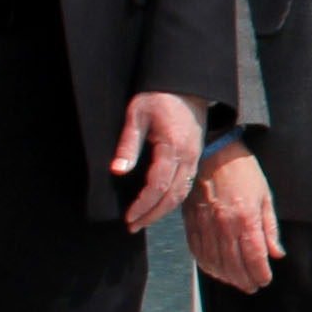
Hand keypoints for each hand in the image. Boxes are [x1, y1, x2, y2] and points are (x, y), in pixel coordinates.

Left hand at [109, 90, 204, 235]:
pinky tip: (158, 204)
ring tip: (142, 220)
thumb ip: (128, 145)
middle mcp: (188, 156)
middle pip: (172, 196)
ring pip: (181, 193)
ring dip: (162, 210)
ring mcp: (194, 157)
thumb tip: (117, 172)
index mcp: (173, 147)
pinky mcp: (194, 156)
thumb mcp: (136, 116)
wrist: (186, 86)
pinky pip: (185, 185)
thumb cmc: (158, 97)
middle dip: (152, 214)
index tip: (128, 217)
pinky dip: (171, 199)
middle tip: (132, 226)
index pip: (158, 186)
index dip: (143, 205)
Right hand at [184, 142, 278, 290]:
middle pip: (234, 265)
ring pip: (215, 263)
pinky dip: (207, 266)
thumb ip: (270, 228)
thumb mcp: (265, 196)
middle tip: (252, 287)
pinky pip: (198, 252)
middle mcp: (224, 226)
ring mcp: (205, 226)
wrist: (214, 153)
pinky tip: (216, 271)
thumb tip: (276, 254)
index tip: (265, 280)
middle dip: (245, 280)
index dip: (260, 273)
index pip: (254, 257)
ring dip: (227, 277)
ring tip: (237, 282)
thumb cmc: (243, 172)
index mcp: (246, 218)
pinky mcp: (191, 223)